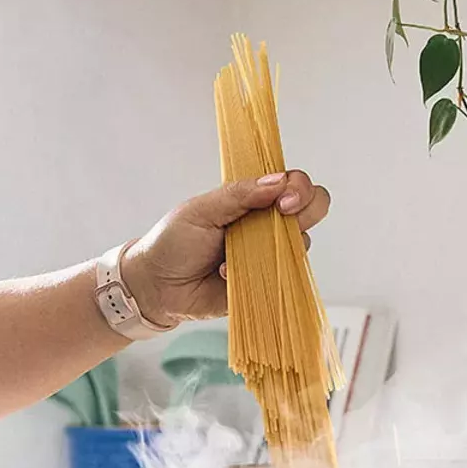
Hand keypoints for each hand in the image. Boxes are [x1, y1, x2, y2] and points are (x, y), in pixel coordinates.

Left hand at [118, 170, 331, 325]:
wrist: (155, 286)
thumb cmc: (173, 243)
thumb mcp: (200, 210)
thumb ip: (239, 194)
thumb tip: (278, 181)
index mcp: (252, 201)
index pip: (293, 185)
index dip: (299, 188)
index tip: (285, 200)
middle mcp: (266, 226)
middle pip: (312, 210)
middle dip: (307, 209)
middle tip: (284, 214)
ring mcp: (268, 256)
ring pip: (301, 247)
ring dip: (274, 247)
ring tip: (234, 253)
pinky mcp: (263, 285)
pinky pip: (281, 279)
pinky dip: (259, 275)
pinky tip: (227, 275)